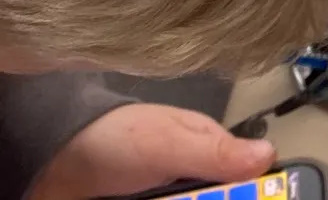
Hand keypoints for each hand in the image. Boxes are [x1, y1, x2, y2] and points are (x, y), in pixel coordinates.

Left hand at [30, 106, 274, 199]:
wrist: (52, 160)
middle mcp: (193, 183)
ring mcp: (169, 199)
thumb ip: (215, 153)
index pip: (249, 184)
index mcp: (210, 155)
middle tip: (176, 197)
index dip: (258, 196)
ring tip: (155, 199)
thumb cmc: (118, 139)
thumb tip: (270, 155)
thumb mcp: (168, 144)